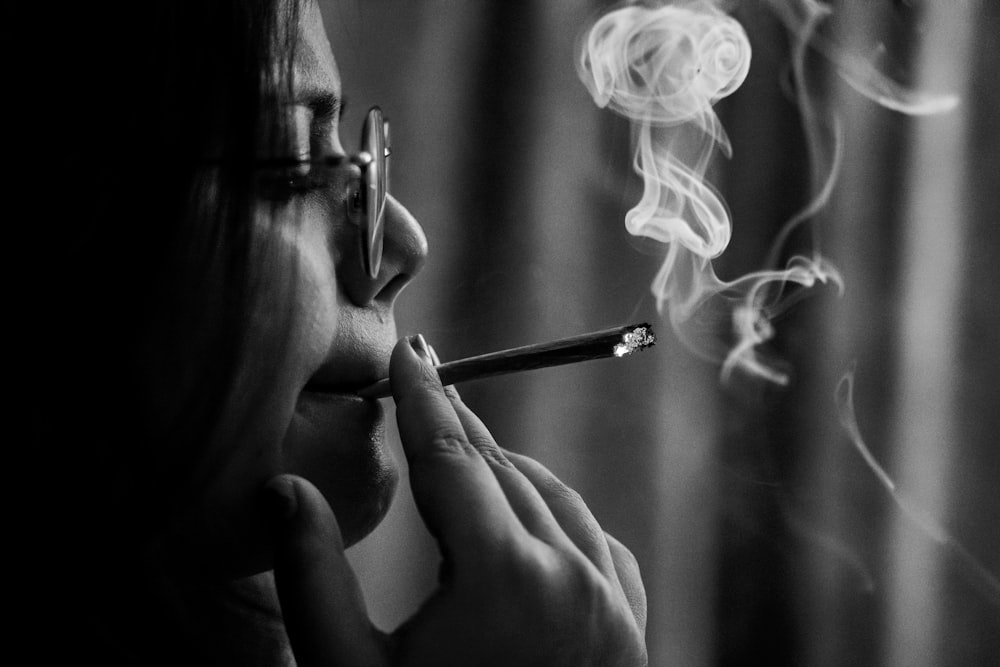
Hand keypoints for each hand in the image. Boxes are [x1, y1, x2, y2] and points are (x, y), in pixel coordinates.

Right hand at [267, 336, 646, 665]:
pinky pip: (594, 539)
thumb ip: (311, 575)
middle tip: (423, 390)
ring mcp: (612, 602)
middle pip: (502, 470)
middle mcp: (572, 574)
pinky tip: (531, 515)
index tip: (409, 350)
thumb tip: (280, 490)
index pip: (451, 454)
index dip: (422, 396)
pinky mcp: (631, 629)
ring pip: (553, 498)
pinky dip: (556, 513)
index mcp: (504, 575)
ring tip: (463, 450)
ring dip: (505, 468)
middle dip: (457, 428)